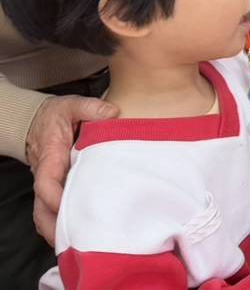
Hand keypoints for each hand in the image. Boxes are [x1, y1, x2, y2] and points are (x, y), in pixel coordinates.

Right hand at [27, 95, 118, 242]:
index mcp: (50, 158)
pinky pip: (55, 209)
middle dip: (56, 228)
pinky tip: (83, 231)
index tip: (71, 207)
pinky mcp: (58, 187)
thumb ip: (90, 107)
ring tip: (83, 244)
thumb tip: (112, 113)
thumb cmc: (56, 115)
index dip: (56, 198)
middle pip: (42, 210)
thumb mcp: (71, 105)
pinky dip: (64, 223)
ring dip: (60, 230)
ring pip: (47, 214)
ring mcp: (51, 184)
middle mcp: (47, 176)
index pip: (46, 184)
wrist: (38, 120)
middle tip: (78, 241)